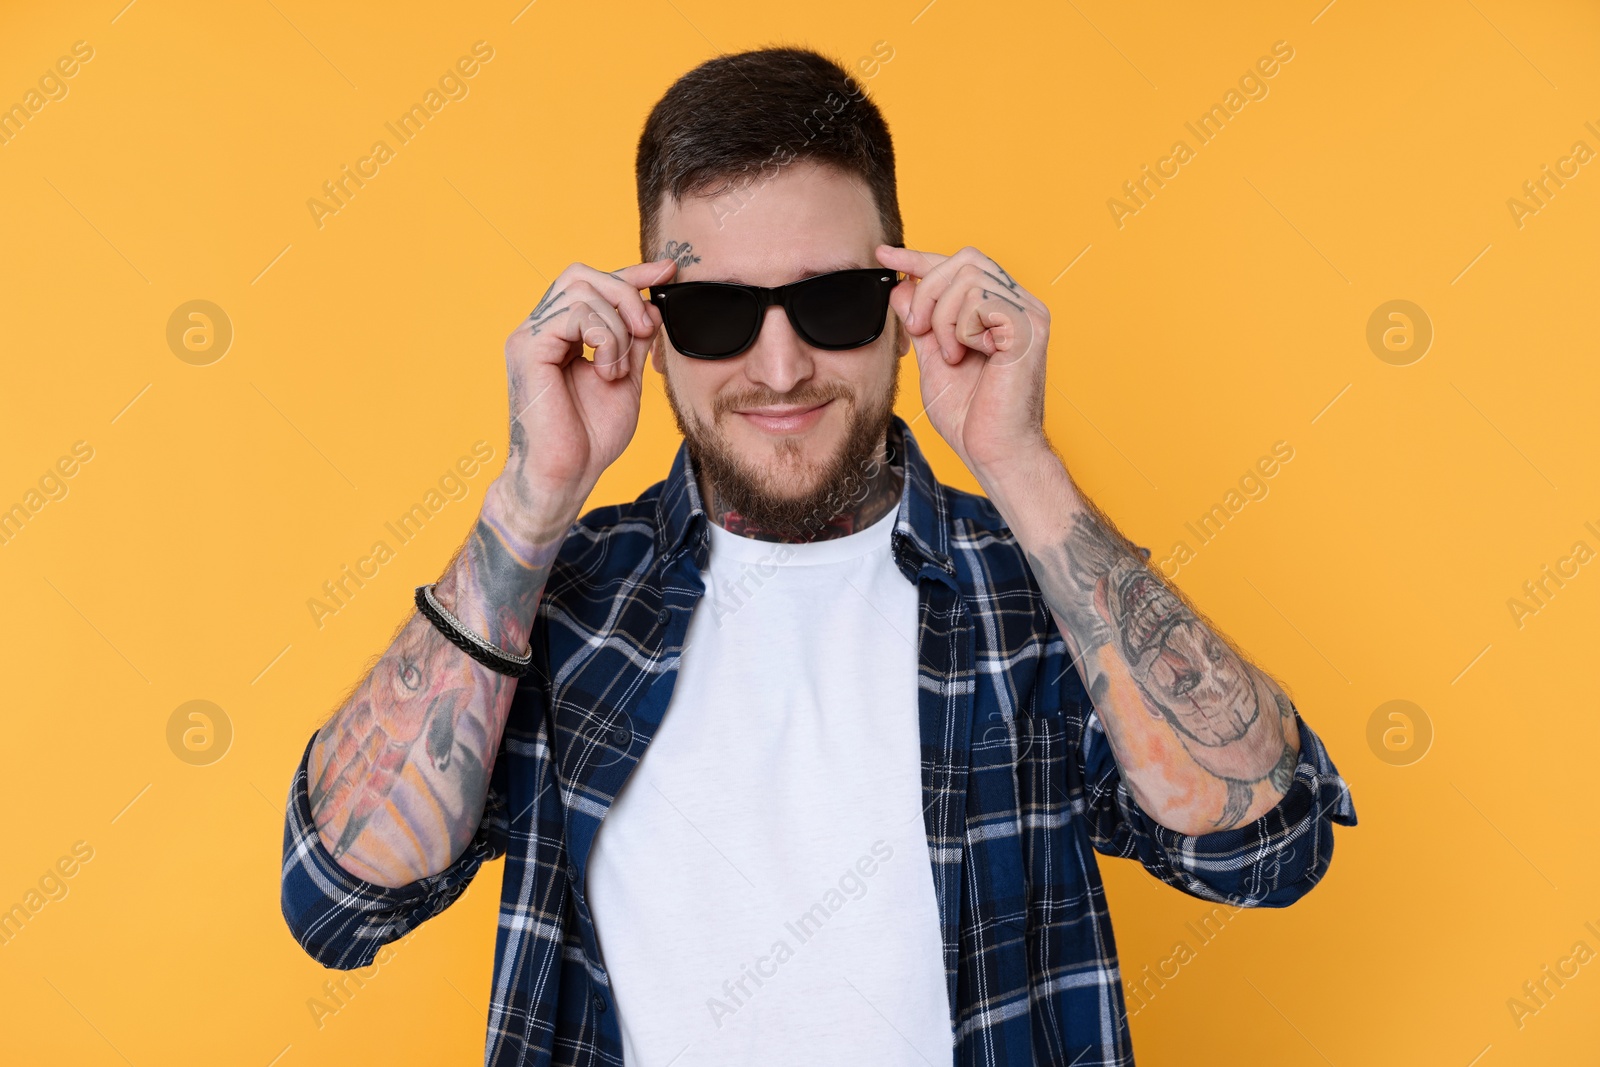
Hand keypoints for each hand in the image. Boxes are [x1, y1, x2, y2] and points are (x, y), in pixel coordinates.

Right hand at [491, 258, 675, 537]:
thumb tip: (652, 305)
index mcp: (562, 335)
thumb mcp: (625, 378)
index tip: (668, 271)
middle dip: (625, 292)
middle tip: (646, 328)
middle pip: (583, 275)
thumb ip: (633, 341)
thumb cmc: (591, 437)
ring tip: (618, 368)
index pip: (593, 285)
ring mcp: (530, 337)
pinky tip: (606, 371)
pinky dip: (603, 338)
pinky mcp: (527, 348)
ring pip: (582, 291)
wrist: (566, 475)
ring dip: (616, 326)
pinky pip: (572, 315)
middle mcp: (541, 330)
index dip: (632, 273)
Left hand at [876, 244, 1051, 476]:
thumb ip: (921, 323)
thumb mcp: (933, 360)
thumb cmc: (971, 415)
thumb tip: (901, 286)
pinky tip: (966, 356)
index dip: (919, 257)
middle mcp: (1019, 304)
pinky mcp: (1029, 326)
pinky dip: (960, 329)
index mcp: (999, 309)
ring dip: (942, 317)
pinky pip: (980, 300)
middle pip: (963, 260)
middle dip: (927, 291)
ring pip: (967, 277)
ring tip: (950, 354)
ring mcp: (1028, 313)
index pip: (959, 265)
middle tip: (918, 331)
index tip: (884, 255)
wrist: (993, 451)